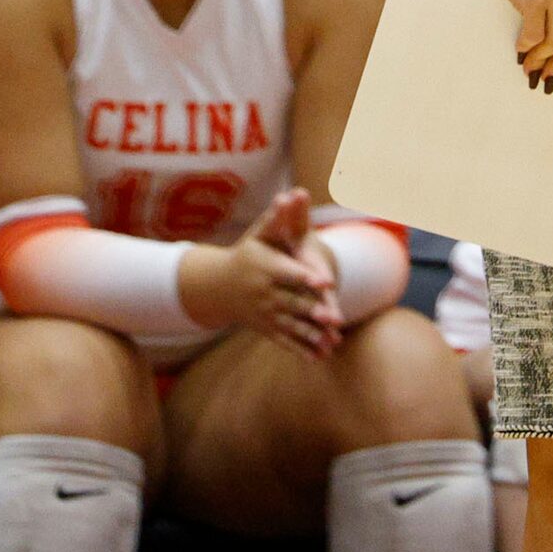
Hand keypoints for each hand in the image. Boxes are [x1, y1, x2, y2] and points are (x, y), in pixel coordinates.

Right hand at [178, 191, 342, 357]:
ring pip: (291, 325)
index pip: (289, 273)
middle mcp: (264, 293)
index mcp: (266, 268)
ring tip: (333, 343)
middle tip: (334, 318)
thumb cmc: (247, 254)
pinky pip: (284, 340)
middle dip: (313, 311)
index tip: (326, 282)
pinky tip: (319, 358)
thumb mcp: (258, 235)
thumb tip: (289, 193)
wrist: (218, 286)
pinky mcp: (265, 328)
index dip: (307, 277)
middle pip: (292, 303)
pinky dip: (301, 350)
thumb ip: (276, 218)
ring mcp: (264, 313)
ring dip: (312, 336)